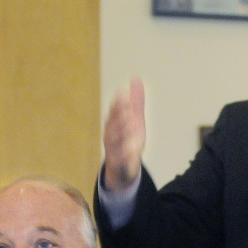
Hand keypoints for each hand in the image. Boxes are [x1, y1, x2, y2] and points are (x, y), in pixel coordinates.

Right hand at [102, 76, 146, 191]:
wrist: (122, 169)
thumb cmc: (127, 140)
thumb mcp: (134, 120)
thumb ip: (135, 101)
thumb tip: (136, 78)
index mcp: (115, 124)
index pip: (115, 112)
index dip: (118, 103)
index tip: (123, 93)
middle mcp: (111, 136)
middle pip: (113, 125)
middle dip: (120, 116)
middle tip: (128, 106)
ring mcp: (114, 151)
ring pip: (115, 142)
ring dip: (123, 134)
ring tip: (132, 125)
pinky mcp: (120, 165)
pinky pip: (122, 162)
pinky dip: (126, 157)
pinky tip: (134, 152)